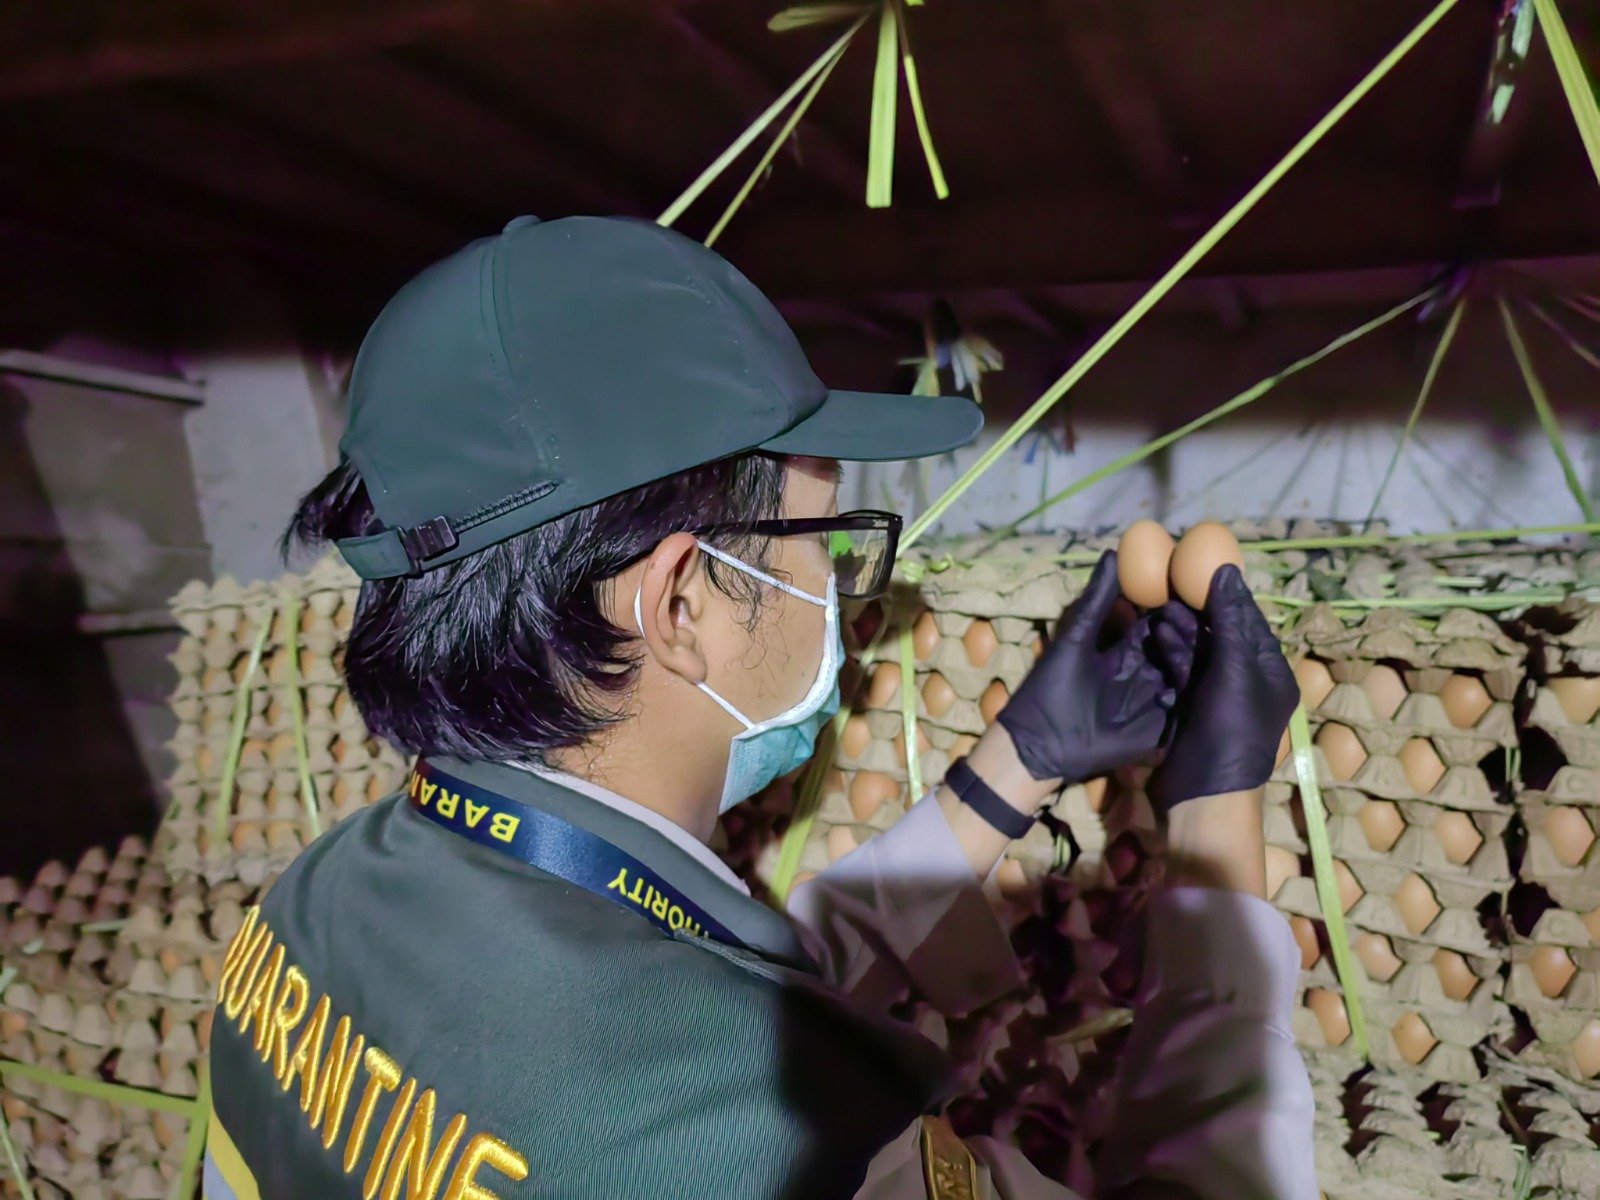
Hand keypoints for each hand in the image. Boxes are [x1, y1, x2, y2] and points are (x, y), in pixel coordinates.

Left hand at [995, 551, 1179, 784]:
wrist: (1039, 742)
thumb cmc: (1050, 688)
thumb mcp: (1076, 639)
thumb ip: (1096, 601)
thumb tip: (1113, 553)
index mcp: (1125, 650)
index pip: (1157, 623)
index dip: (1173, 606)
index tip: (1192, 584)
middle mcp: (1144, 672)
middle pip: (1176, 649)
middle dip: (1190, 632)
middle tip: (1204, 613)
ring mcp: (1152, 700)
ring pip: (1182, 676)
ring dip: (1190, 661)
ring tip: (1197, 644)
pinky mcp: (1155, 727)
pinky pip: (1178, 710)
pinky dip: (1184, 697)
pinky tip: (1186, 683)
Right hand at [1147, 565, 1297, 810]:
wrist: (1203, 794)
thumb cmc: (1229, 732)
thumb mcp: (1235, 672)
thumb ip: (1229, 622)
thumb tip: (1226, 570)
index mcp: (1270, 671)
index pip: (1248, 620)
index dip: (1224, 594)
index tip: (1195, 569)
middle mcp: (1246, 680)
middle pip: (1219, 633)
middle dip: (1193, 611)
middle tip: (1165, 588)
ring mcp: (1217, 696)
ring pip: (1196, 652)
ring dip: (1177, 631)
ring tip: (1153, 609)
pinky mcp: (1190, 708)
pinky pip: (1180, 672)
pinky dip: (1167, 655)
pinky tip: (1151, 638)